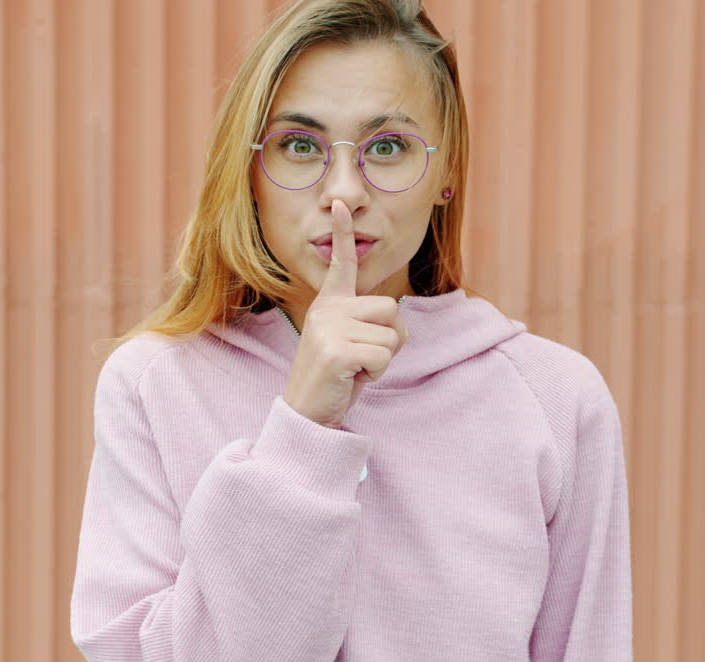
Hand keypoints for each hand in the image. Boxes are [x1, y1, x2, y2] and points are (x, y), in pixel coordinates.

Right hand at [283, 199, 408, 428]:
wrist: (307, 414)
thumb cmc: (335, 379)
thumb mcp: (350, 344)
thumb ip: (367, 325)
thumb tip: (397, 323)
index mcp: (328, 305)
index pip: (340, 265)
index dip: (343, 234)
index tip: (343, 205)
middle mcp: (326, 310)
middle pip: (390, 310)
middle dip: (389, 340)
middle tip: (360, 360)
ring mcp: (329, 328)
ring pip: (392, 336)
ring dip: (382, 360)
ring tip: (354, 370)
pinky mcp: (337, 350)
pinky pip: (384, 356)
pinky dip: (377, 374)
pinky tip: (352, 379)